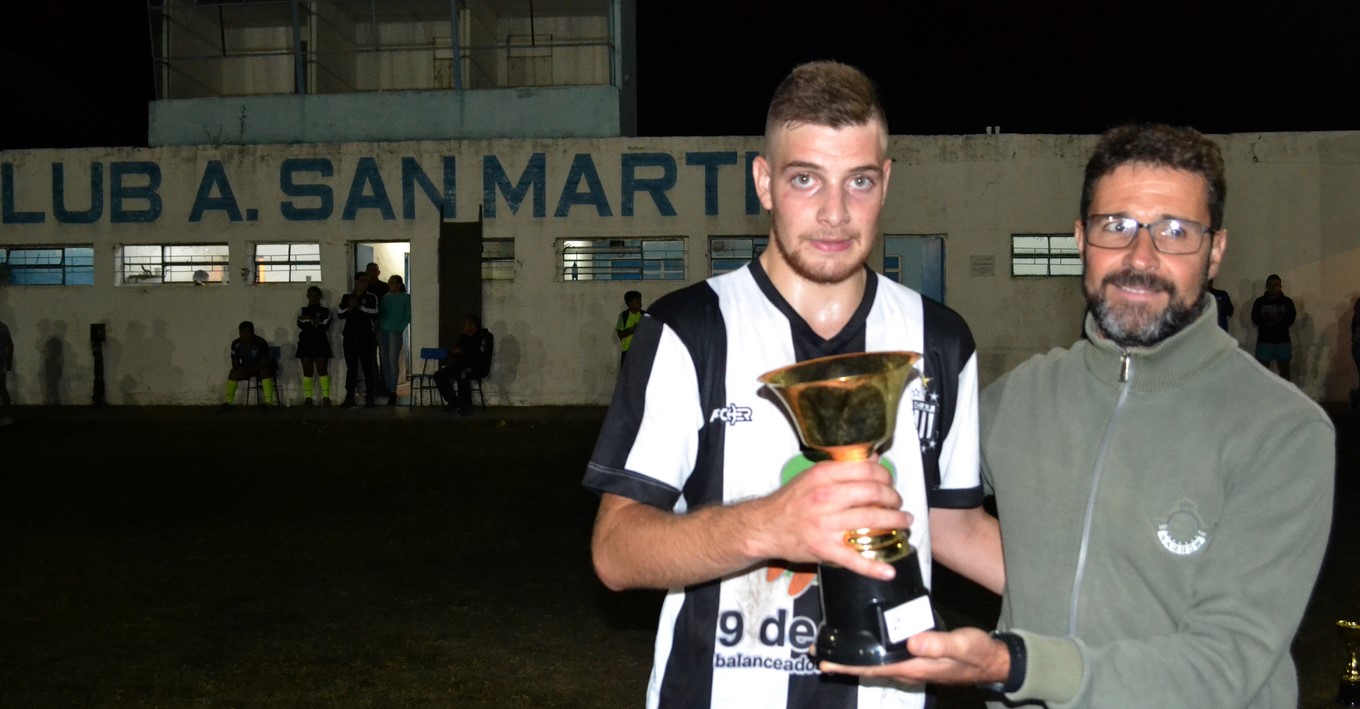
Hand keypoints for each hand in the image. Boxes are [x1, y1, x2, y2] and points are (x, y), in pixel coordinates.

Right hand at [749, 459, 912, 580]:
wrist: (764, 526)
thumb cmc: (790, 500)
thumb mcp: (812, 476)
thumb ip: (842, 468)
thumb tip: (874, 459)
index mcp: (822, 476)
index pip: (866, 470)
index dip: (885, 476)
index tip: (889, 482)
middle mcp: (825, 497)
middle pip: (874, 494)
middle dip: (894, 498)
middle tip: (898, 503)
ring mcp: (826, 524)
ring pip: (872, 522)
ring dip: (895, 522)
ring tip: (903, 522)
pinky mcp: (824, 549)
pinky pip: (854, 559)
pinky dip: (873, 568)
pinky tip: (889, 571)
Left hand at [820, 628, 1007, 685]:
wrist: (991, 660)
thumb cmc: (976, 652)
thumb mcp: (961, 645)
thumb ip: (938, 644)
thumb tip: (912, 642)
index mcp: (914, 667)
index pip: (874, 667)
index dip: (849, 665)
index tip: (826, 662)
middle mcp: (908, 668)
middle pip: (869, 666)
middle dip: (843, 661)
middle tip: (816, 652)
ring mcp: (911, 664)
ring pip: (875, 661)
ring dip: (854, 655)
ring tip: (831, 647)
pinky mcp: (915, 656)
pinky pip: (886, 655)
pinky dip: (870, 649)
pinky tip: (863, 640)